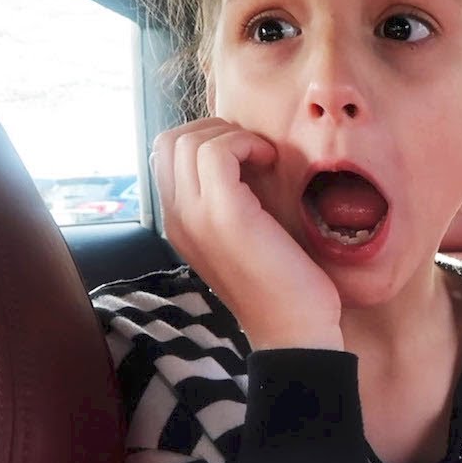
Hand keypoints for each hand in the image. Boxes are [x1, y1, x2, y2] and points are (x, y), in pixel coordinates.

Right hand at [151, 118, 343, 349]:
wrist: (295, 333)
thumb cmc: (283, 285)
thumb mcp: (246, 237)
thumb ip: (231, 202)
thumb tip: (246, 158)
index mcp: (179, 224)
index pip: (166, 156)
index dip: (205, 140)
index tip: (247, 157)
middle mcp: (176, 220)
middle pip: (169, 141)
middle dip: (215, 130)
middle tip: (255, 152)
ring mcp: (194, 218)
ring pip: (187, 141)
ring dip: (232, 135)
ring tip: (264, 158)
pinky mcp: (223, 216)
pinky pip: (216, 152)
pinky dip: (246, 143)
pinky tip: (271, 162)